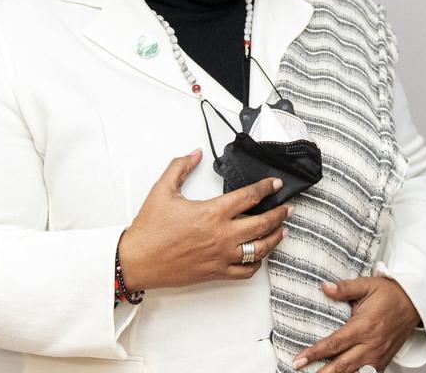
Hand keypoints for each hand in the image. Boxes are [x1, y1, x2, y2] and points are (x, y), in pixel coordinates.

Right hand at [117, 150, 292, 290]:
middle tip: (289, 208)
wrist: (136, 261)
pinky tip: (260, 255)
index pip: (249, 196)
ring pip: (260, 248)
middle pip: (263, 223)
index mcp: (212, 212)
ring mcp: (221, 256)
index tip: (276, 184)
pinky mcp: (216, 272)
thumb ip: (180, 167)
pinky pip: (245, 270)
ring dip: (275, 238)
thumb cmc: (149, 229)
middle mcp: (222, 235)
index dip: (266, 188)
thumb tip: (195, 153)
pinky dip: (257, 263)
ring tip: (283, 230)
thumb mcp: (162, 190)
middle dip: (280, 214)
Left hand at [292, 276, 420, 371]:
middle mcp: (371, 345)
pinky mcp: (383, 362)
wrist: (415, 303)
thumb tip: (324, 287)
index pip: (335, 344)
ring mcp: (378, 356)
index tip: (299, 360)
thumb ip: (345, 288)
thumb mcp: (368, 285)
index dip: (315, 353)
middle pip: (342, 366)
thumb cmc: (391, 293)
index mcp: (364, 326)